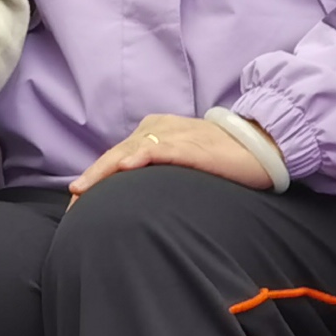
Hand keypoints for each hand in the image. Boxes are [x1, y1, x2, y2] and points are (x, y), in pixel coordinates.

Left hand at [71, 113, 276, 195]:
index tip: (77, 205)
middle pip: (117, 154)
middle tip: (73, 201)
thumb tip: (134, 202)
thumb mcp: (182, 164)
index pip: (117, 157)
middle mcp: (160, 129)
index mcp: (154, 132)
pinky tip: (126, 167)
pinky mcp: (193, 144)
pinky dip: (142, 157)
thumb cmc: (222, 158)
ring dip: (106, 170)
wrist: (261, 147)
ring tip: (85, 188)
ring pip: (132, 151)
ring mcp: (176, 135)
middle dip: (93, 178)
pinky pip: (162, 150)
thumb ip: (158, 174)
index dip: (96, 179)